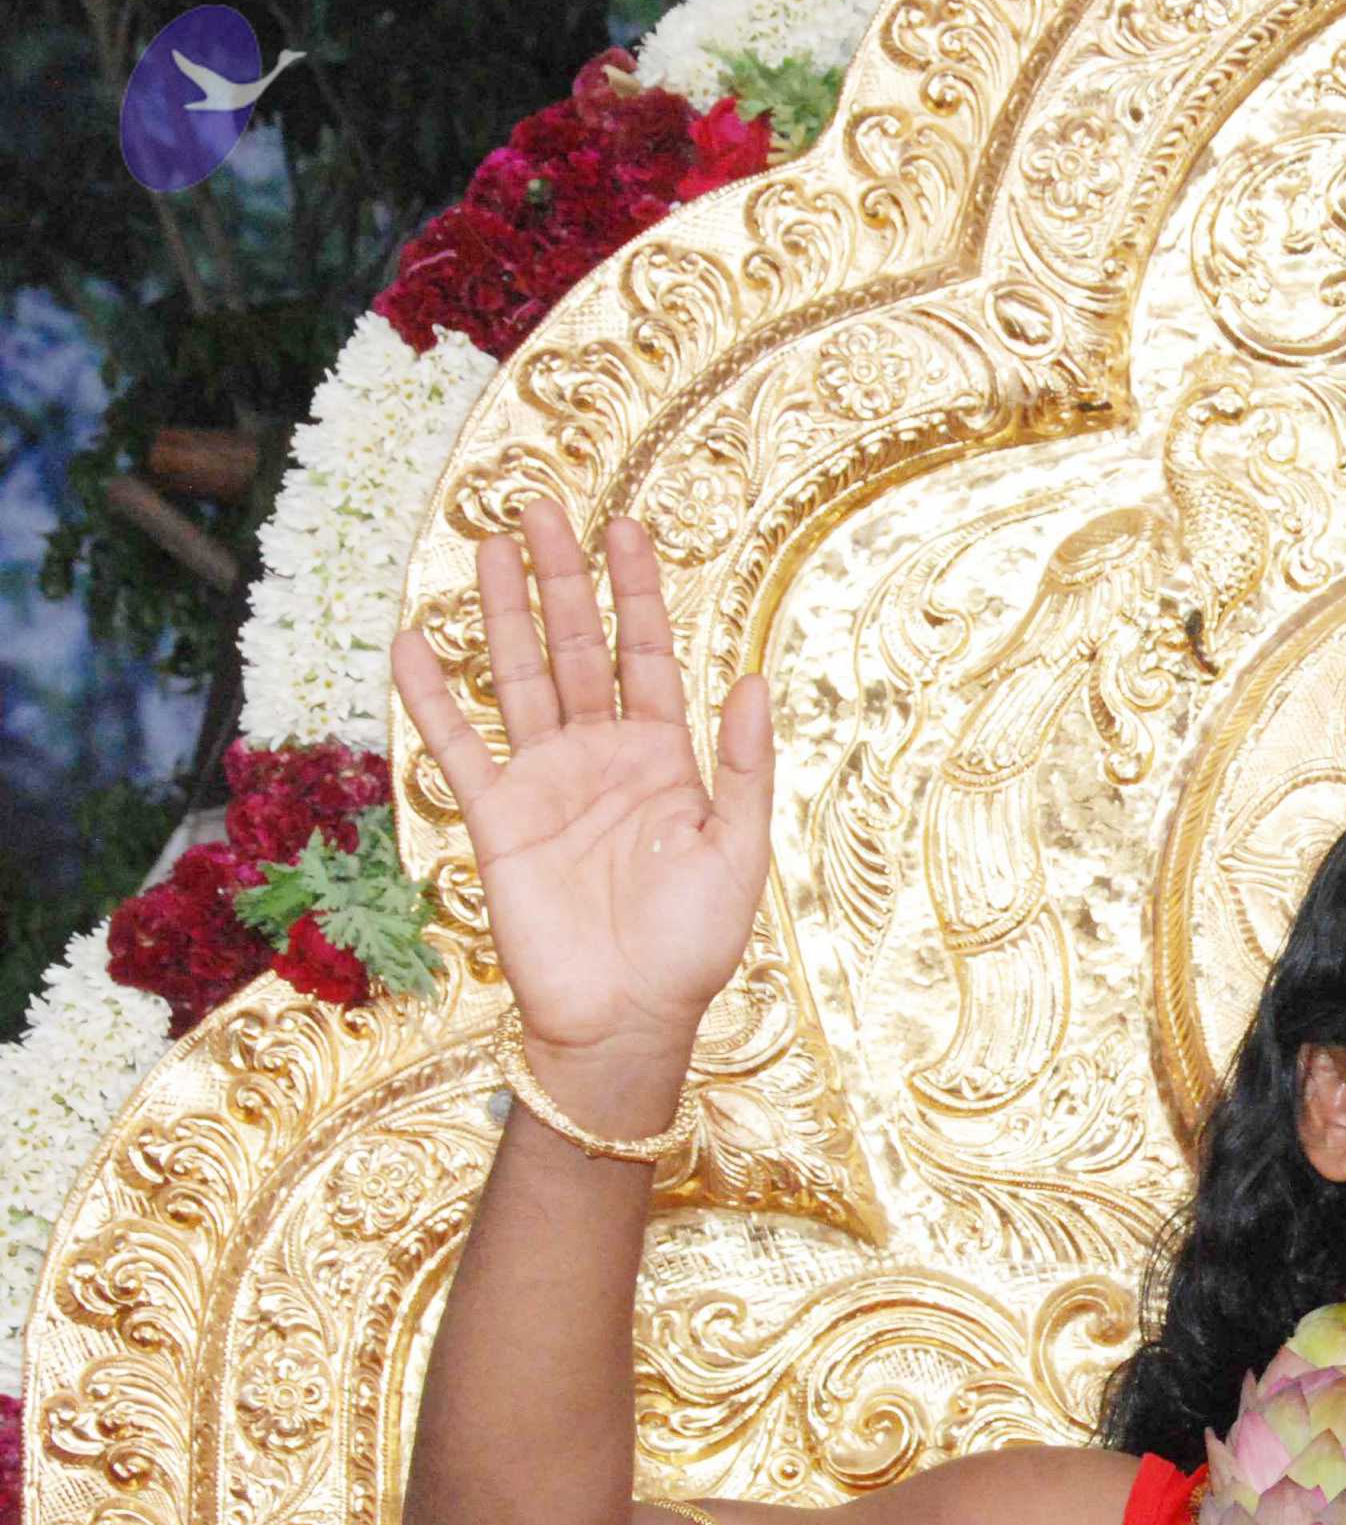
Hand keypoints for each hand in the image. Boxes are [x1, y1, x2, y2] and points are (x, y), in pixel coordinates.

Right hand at [392, 502, 772, 1066]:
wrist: (627, 1018)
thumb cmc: (692, 946)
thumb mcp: (738, 852)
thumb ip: (745, 766)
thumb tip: (754, 677)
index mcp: (666, 760)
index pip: (648, 655)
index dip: (637, 593)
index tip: (627, 527)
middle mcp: (601, 757)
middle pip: (575, 649)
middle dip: (562, 579)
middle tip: (541, 506)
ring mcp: (545, 782)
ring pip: (517, 678)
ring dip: (502, 614)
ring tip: (488, 546)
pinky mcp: (496, 818)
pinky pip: (458, 745)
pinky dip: (433, 696)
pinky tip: (413, 641)